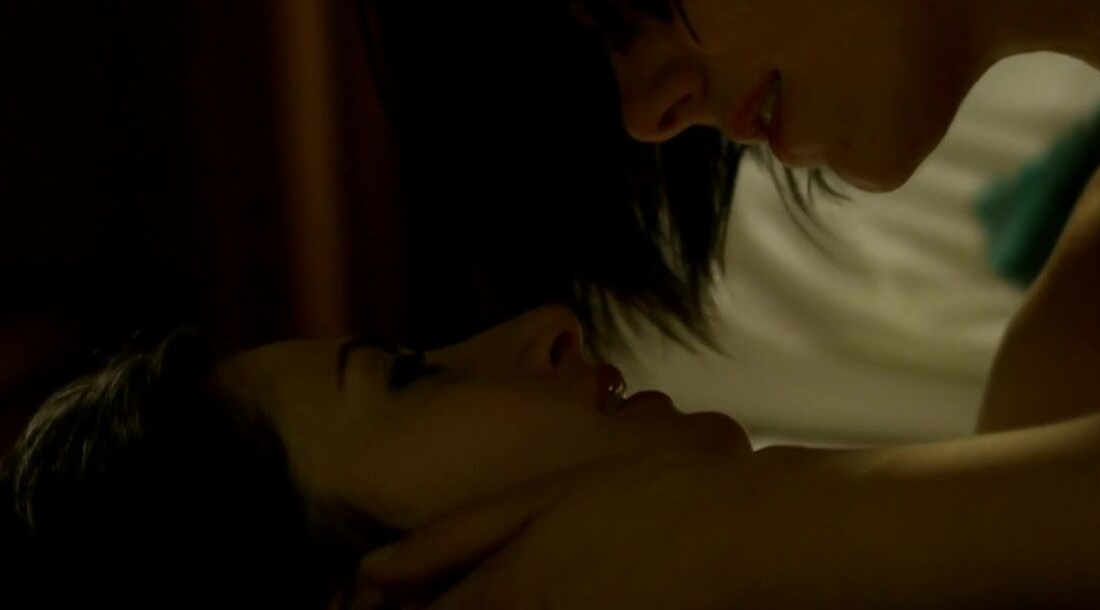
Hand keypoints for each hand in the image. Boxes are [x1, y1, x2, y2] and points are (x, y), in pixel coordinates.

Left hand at [354, 450, 765, 609]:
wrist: (739, 535)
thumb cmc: (639, 501)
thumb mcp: (538, 501)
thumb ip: (451, 538)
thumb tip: (371, 572)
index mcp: (498, 600)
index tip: (360, 599)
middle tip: (410, 589)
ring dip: (464, 609)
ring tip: (474, 580)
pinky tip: (536, 588)